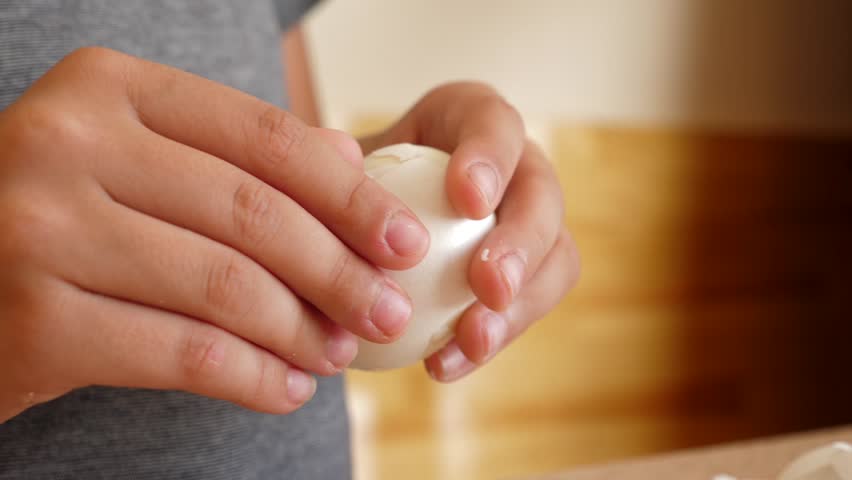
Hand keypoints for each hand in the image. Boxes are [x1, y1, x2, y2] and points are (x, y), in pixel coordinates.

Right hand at [0, 47, 430, 421]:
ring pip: (226, 287)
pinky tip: (288, 387)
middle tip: (386, 310)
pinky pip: (185, 354)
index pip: (266, 138)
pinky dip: (254, 377)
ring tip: (339, 352)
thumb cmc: (65, 211)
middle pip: (254, 214)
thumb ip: (242, 152)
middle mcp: (67, 143)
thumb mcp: (142, 155)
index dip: (352, 195)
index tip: (406, 242)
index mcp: (107, 87)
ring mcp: (40, 229)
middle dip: (339, 272)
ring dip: (302, 330)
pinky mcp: (35, 322)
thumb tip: (351, 158)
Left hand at [359, 82, 579, 381]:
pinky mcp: (525, 278)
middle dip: (523, 242)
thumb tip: (341, 161)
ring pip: (555, 259)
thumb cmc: (345, 186)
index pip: (495, 123)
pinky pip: (524, 310)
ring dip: (519, 305)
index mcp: (470, 120)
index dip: (491, 158)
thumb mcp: (333, 164)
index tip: (466, 201)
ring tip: (473, 339)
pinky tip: (444, 365)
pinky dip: (490, 340)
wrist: (359, 229)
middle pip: (542, 195)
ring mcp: (528, 225)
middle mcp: (515, 167)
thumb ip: (332, 162)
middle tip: (489, 286)